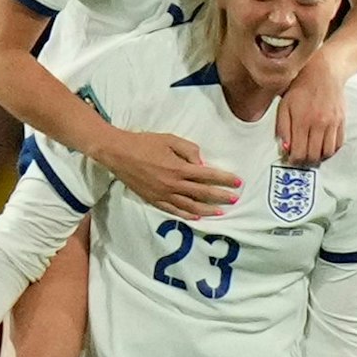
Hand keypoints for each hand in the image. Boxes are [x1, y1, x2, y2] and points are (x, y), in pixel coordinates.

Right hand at [97, 128, 240, 220]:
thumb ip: (189, 150)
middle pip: (203, 193)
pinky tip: (196, 217)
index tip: (237, 182)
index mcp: (179, 168)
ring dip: (207, 210)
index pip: (208, 175)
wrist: (119, 153)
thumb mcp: (170, 139)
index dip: (224, 179)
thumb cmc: (145, 143)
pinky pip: (174, 211)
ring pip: (190, 206)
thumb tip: (202, 164)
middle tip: (234, 199)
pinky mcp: (154, 200)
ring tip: (220, 213)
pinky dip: (187, 215)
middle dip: (220, 196)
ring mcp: (163, 195)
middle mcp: (173, 185)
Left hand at [277, 52, 345, 165]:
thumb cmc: (299, 87)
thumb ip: (282, 128)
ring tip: (311, 153)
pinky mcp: (342, 121)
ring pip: (327, 153)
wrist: (323, 71)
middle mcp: (319, 124)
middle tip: (300, 158)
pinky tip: (322, 146)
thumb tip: (285, 148)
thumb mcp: (284, 105)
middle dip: (305, 161)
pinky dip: (330, 149)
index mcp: (302, 121)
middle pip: (313, 156)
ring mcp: (332, 123)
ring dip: (318, 157)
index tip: (290, 159)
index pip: (298, 152)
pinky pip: (338, 144)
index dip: (293, 160)